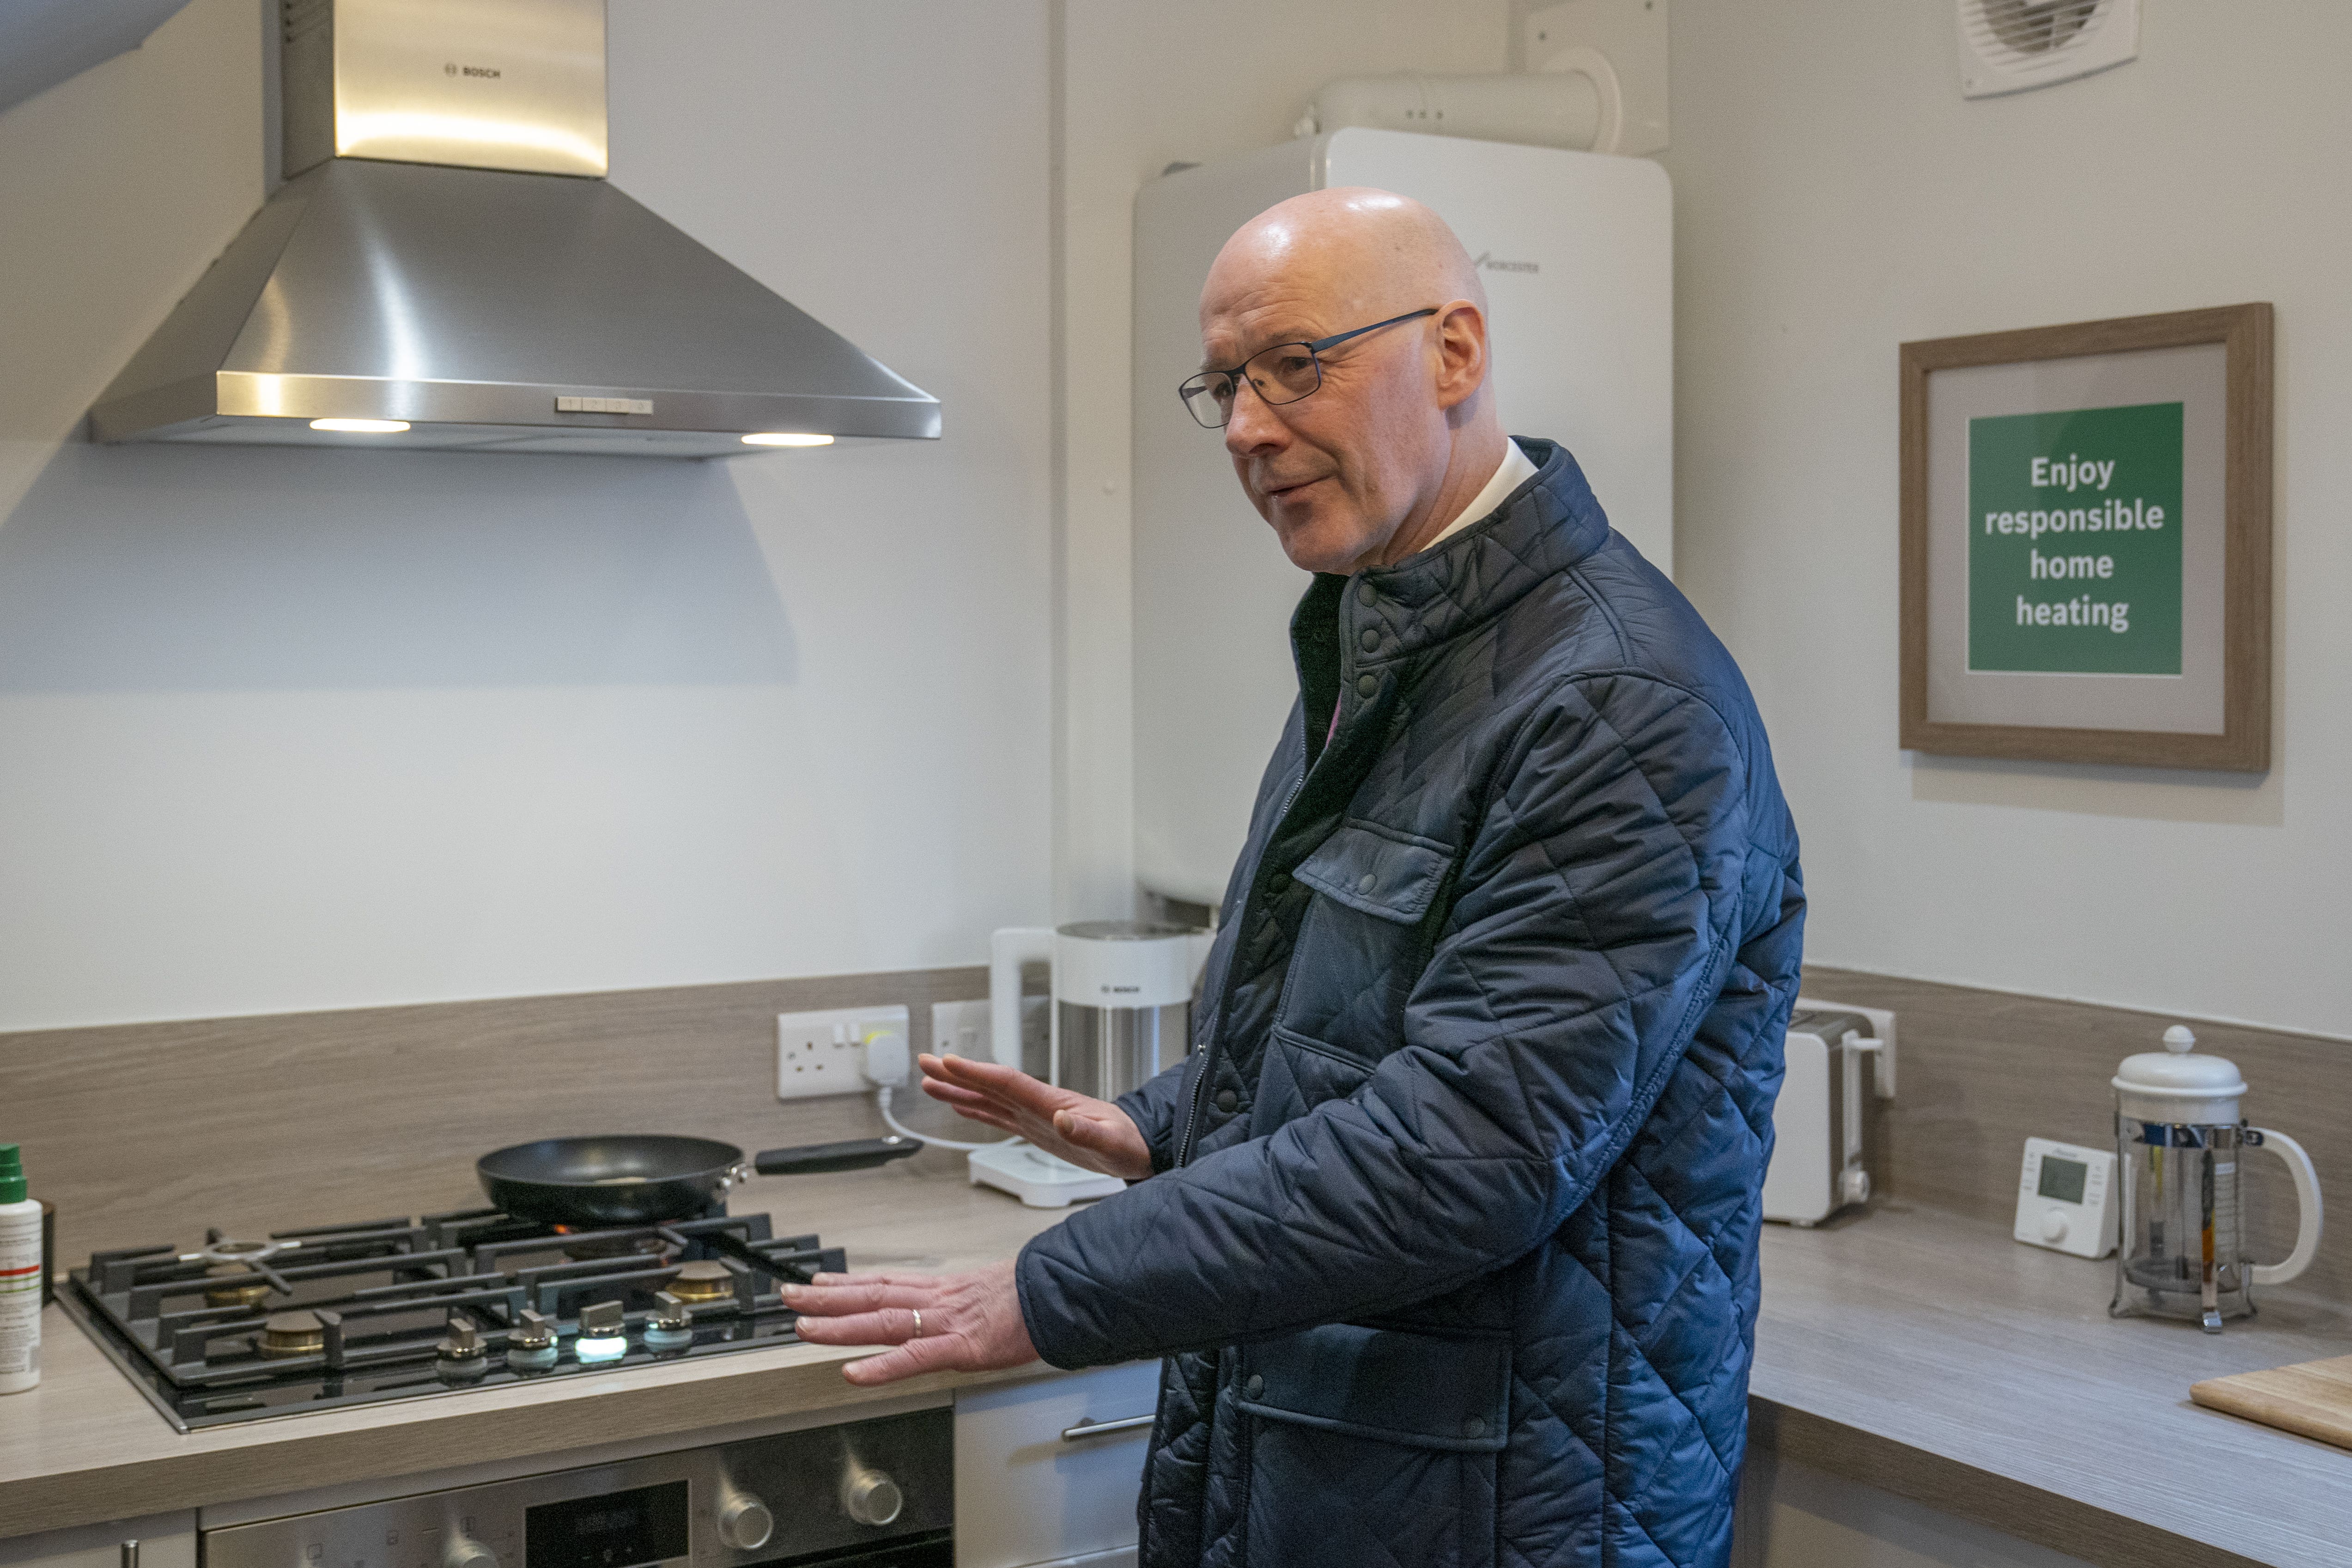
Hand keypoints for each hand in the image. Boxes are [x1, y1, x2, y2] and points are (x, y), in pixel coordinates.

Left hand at [785, 1262, 1037, 1384]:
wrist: (1062, 1294)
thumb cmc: (1031, 1296)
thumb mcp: (987, 1291)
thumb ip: (960, 1301)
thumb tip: (950, 1308)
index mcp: (943, 1289)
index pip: (886, 1282)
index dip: (848, 1283)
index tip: (818, 1282)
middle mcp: (936, 1300)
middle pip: (872, 1295)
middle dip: (827, 1299)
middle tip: (790, 1297)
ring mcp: (944, 1322)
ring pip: (882, 1321)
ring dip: (839, 1325)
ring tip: (804, 1327)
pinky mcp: (960, 1346)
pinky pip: (912, 1357)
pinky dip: (880, 1366)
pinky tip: (853, 1372)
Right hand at [918, 1053, 1153, 1180]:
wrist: (1138, 1149)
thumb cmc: (1128, 1143)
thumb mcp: (1112, 1143)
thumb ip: (1088, 1133)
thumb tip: (1063, 1121)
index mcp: (1053, 1103)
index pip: (1008, 1083)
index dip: (978, 1073)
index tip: (950, 1061)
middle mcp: (1039, 1105)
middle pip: (990, 1084)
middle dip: (957, 1073)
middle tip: (926, 1061)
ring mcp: (1036, 1116)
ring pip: (989, 1098)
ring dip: (959, 1089)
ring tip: (930, 1082)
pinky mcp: (1036, 1129)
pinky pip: (999, 1116)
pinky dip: (977, 1110)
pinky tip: (961, 1106)